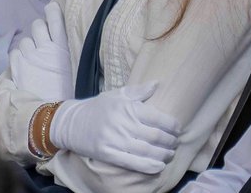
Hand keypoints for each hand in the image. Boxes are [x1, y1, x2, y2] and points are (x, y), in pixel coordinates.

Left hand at [10, 2, 71, 100]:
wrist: (53, 118)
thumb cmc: (71, 97)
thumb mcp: (78, 72)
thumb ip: (74, 56)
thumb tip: (76, 45)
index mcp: (65, 48)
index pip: (56, 18)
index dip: (53, 11)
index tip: (53, 8)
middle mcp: (47, 48)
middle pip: (38, 24)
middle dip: (39, 31)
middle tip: (44, 42)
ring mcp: (31, 56)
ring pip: (25, 39)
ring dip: (29, 46)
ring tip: (34, 59)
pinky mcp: (18, 67)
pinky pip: (14, 53)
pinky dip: (18, 58)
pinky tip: (24, 67)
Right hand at [48, 82, 180, 173]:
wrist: (72, 122)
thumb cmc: (97, 107)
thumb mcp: (116, 95)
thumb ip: (138, 91)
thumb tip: (157, 84)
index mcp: (127, 107)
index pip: (157, 117)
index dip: (172, 125)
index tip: (178, 129)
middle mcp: (123, 123)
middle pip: (155, 136)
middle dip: (170, 141)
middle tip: (176, 143)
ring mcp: (115, 140)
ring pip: (147, 151)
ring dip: (163, 155)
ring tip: (170, 155)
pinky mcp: (108, 154)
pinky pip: (133, 163)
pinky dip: (149, 166)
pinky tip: (159, 166)